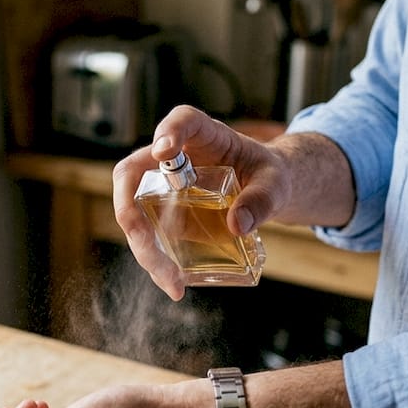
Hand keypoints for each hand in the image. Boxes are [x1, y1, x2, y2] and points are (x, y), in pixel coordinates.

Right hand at [112, 105, 290, 300]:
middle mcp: (172, 158)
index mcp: (203, 134)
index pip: (180, 121)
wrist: (264, 189)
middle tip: (148, 245)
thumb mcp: (275, 183)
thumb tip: (239, 225)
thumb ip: (263, 199)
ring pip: (132, 212)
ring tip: (173, 282)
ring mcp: (162, 186)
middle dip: (131, 212)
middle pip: (132, 174)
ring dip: (145, 250)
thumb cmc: (268, 175)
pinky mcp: (163, 214)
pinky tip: (175, 286)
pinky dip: (156, 263)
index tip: (165, 150)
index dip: (168, 131)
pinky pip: (148, 236)